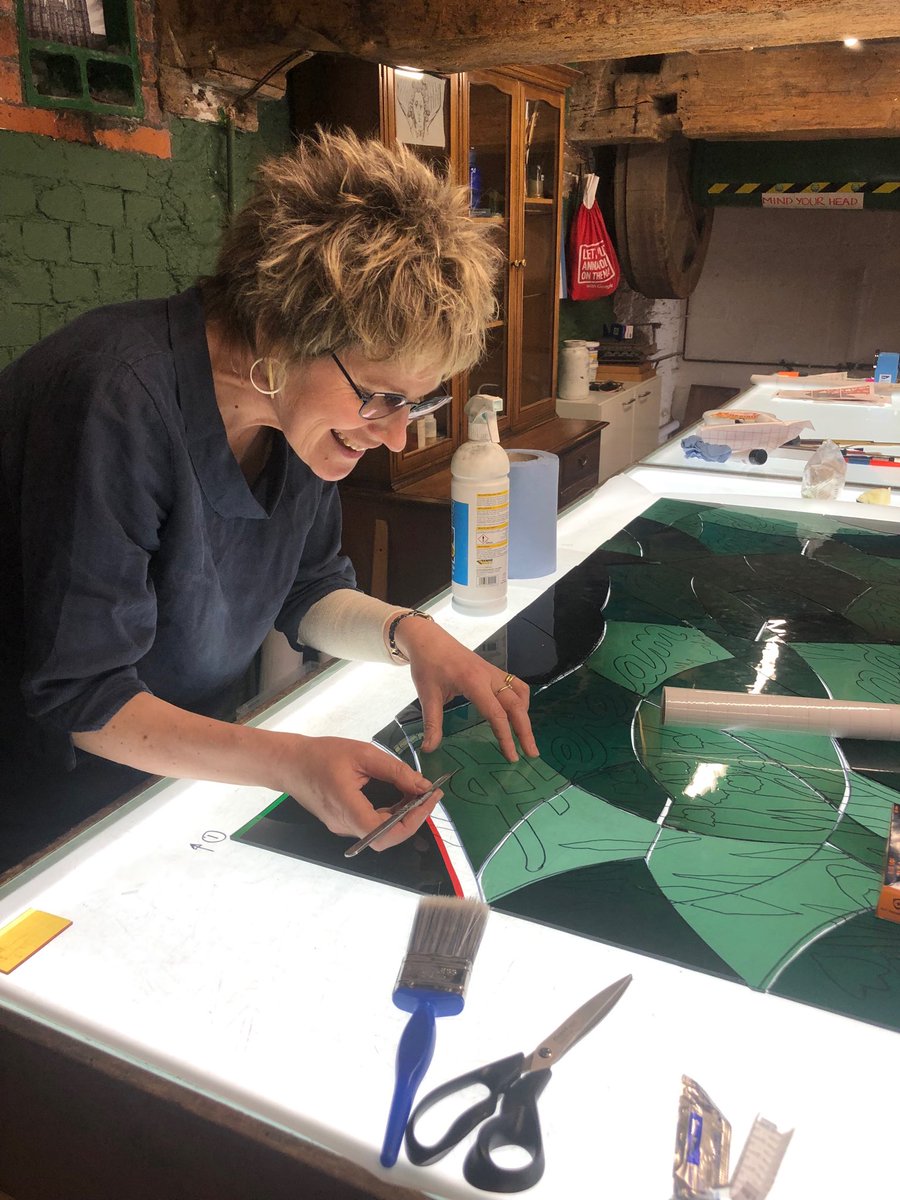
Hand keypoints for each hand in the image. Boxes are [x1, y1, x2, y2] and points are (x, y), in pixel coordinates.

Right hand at [278, 734, 442, 849]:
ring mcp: (342, 826)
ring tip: (417, 793)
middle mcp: (345, 825)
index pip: (384, 833)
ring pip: (381, 832)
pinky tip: (400, 796)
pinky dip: (391, 814)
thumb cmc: (321, 754)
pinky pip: (372, 824)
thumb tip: (422, 785)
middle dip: (413, 818)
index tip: (429, 799)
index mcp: (347, 808)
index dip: (412, 822)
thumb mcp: (363, 754)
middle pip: (386, 836)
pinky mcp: (343, 822)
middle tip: (429, 795)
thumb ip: (395, 771)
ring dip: (404, 816)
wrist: (290, 763)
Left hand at [394, 619, 538, 762]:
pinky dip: (521, 701)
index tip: (511, 756)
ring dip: (525, 715)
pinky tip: (516, 714)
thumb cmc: (427, 666)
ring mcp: (494, 672)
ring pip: (520, 693)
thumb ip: (432, 723)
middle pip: (516, 705)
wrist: (429, 640)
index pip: (496, 714)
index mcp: (474, 682)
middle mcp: (490, 676)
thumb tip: (429, 749)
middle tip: (532, 753)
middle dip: (526, 731)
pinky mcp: (494, 671)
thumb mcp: (427, 695)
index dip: (506, 737)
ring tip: (525, 736)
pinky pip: (515, 685)